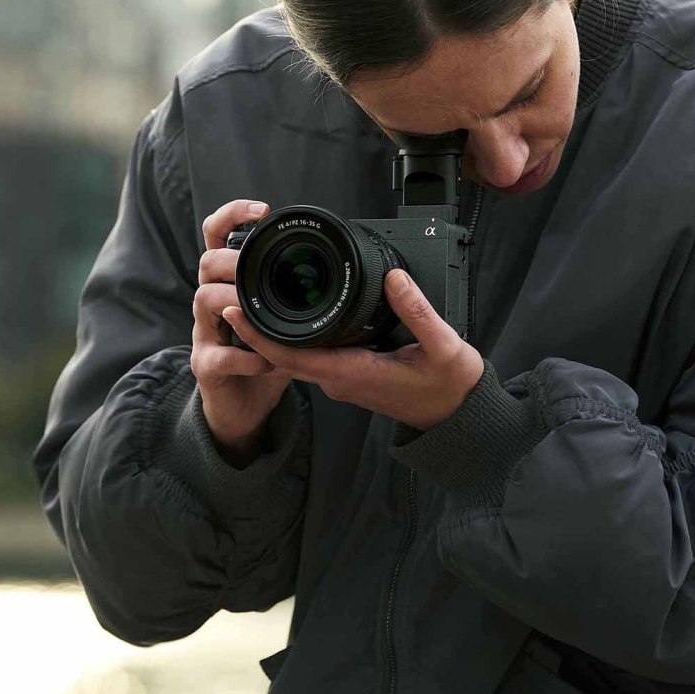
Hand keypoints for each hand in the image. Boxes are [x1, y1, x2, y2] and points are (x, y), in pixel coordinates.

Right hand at [190, 198, 294, 465]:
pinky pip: (219, 355)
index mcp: (230, 283)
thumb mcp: (284, 318)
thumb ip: (298, 293)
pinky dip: (245, 356)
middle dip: (232, 259)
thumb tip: (336, 267)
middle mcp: (211, 302)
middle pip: (206, 261)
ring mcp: (205, 333)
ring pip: (203, 299)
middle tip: (257, 269)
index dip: (233, 216)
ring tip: (260, 314)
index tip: (262, 210)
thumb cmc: (264, 357)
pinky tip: (265, 360)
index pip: (218, 236)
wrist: (244, 406)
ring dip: (235, 303)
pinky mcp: (206, 366)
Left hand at [222, 268, 483, 430]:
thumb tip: (392, 277)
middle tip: (236, 293)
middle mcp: (340, 380)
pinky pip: (313, 357)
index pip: (290, 356)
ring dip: (273, 333)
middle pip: (284, 355)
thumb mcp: (442, 345)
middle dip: (256, 328)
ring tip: (256, 298)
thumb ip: (416, 310)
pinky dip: (295, 338)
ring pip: (296, 356)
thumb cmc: (450, 385)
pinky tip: (294, 314)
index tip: (236, 309)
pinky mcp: (351, 376)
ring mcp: (344, 380)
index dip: (258, 335)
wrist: (459, 416)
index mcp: (352, 373)